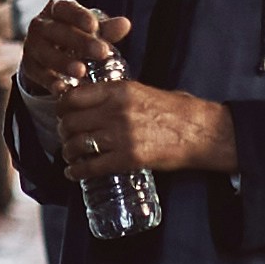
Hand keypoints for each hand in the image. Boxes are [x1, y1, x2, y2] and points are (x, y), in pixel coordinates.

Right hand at [15, 0, 129, 100]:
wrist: (51, 52)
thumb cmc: (76, 34)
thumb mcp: (91, 29)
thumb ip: (107, 28)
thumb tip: (125, 24)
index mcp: (56, 8)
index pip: (65, 8)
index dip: (78, 16)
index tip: (94, 26)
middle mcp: (40, 25)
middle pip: (56, 31)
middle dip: (79, 41)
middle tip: (101, 52)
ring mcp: (32, 45)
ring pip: (45, 53)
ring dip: (63, 62)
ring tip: (82, 71)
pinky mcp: (29, 66)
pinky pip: (38, 74)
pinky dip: (50, 81)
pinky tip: (63, 88)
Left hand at [47, 73, 236, 182]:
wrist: (202, 132)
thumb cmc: (177, 111)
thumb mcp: (143, 92)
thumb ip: (117, 96)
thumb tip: (93, 102)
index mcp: (119, 90)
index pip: (74, 97)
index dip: (62, 108)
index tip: (63, 114)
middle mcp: (115, 111)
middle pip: (70, 122)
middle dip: (64, 132)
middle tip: (67, 137)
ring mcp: (121, 136)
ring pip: (77, 144)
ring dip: (69, 152)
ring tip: (71, 155)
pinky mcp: (128, 158)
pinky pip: (92, 167)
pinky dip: (78, 171)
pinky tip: (74, 173)